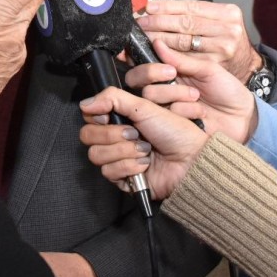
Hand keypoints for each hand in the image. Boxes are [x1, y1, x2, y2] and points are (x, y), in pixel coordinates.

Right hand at [80, 85, 208, 200]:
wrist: (190, 160)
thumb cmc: (175, 132)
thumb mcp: (144, 106)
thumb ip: (112, 98)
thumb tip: (86, 103)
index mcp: (120, 118)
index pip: (89, 116)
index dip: (96, 116)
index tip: (109, 116)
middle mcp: (115, 138)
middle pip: (87, 136)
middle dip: (112, 135)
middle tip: (135, 133)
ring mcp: (117, 158)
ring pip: (96, 155)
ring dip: (123, 151)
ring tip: (145, 149)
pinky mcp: (122, 178)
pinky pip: (109, 172)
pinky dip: (129, 167)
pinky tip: (145, 164)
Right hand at [123, 41, 256, 142]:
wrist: (242, 118)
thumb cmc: (227, 90)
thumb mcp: (207, 69)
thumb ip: (181, 59)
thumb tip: (156, 42)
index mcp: (170, 69)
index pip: (142, 60)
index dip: (133, 56)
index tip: (133, 53)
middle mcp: (163, 86)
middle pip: (134, 78)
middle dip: (150, 72)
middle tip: (172, 72)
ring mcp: (165, 105)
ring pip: (149, 94)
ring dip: (173, 92)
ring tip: (196, 95)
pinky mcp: (171, 122)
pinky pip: (166, 111)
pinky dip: (185, 109)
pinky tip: (200, 112)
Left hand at [136, 0, 262, 79]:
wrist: (247, 66)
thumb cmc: (226, 40)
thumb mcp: (218, 20)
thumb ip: (193, 13)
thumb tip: (157, 6)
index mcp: (228, 13)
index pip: (191, 6)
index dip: (167, 7)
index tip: (149, 7)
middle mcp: (227, 29)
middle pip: (185, 23)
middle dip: (159, 22)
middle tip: (141, 22)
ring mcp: (222, 49)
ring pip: (183, 42)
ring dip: (159, 38)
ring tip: (143, 35)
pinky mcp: (214, 66)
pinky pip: (185, 59)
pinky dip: (167, 54)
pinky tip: (155, 51)